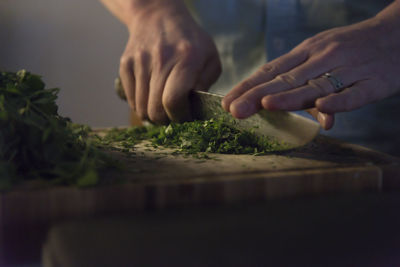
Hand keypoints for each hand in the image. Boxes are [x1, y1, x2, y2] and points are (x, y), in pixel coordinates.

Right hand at [119, 1, 220, 123]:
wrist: (157, 16)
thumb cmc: (190, 41)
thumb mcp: (210, 57)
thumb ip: (206, 83)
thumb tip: (195, 107)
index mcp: (186, 58)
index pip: (173, 100)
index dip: (180, 116)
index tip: (187, 116)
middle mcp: (160, 59)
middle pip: (155, 110)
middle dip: (167, 120)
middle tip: (175, 115)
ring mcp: (140, 62)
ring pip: (141, 108)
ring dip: (153, 115)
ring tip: (164, 108)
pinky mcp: (125, 65)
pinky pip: (131, 100)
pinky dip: (142, 106)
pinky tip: (152, 98)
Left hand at [222, 14, 399, 129]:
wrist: (398, 34)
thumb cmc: (353, 48)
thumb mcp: (323, 56)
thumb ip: (304, 83)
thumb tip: (282, 109)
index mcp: (308, 52)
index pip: (272, 71)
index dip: (249, 87)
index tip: (227, 102)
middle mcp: (323, 58)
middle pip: (286, 79)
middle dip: (257, 95)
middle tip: (234, 110)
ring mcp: (348, 69)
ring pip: (315, 85)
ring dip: (291, 96)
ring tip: (267, 105)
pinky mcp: (374, 82)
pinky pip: (354, 93)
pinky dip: (339, 100)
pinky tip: (323, 107)